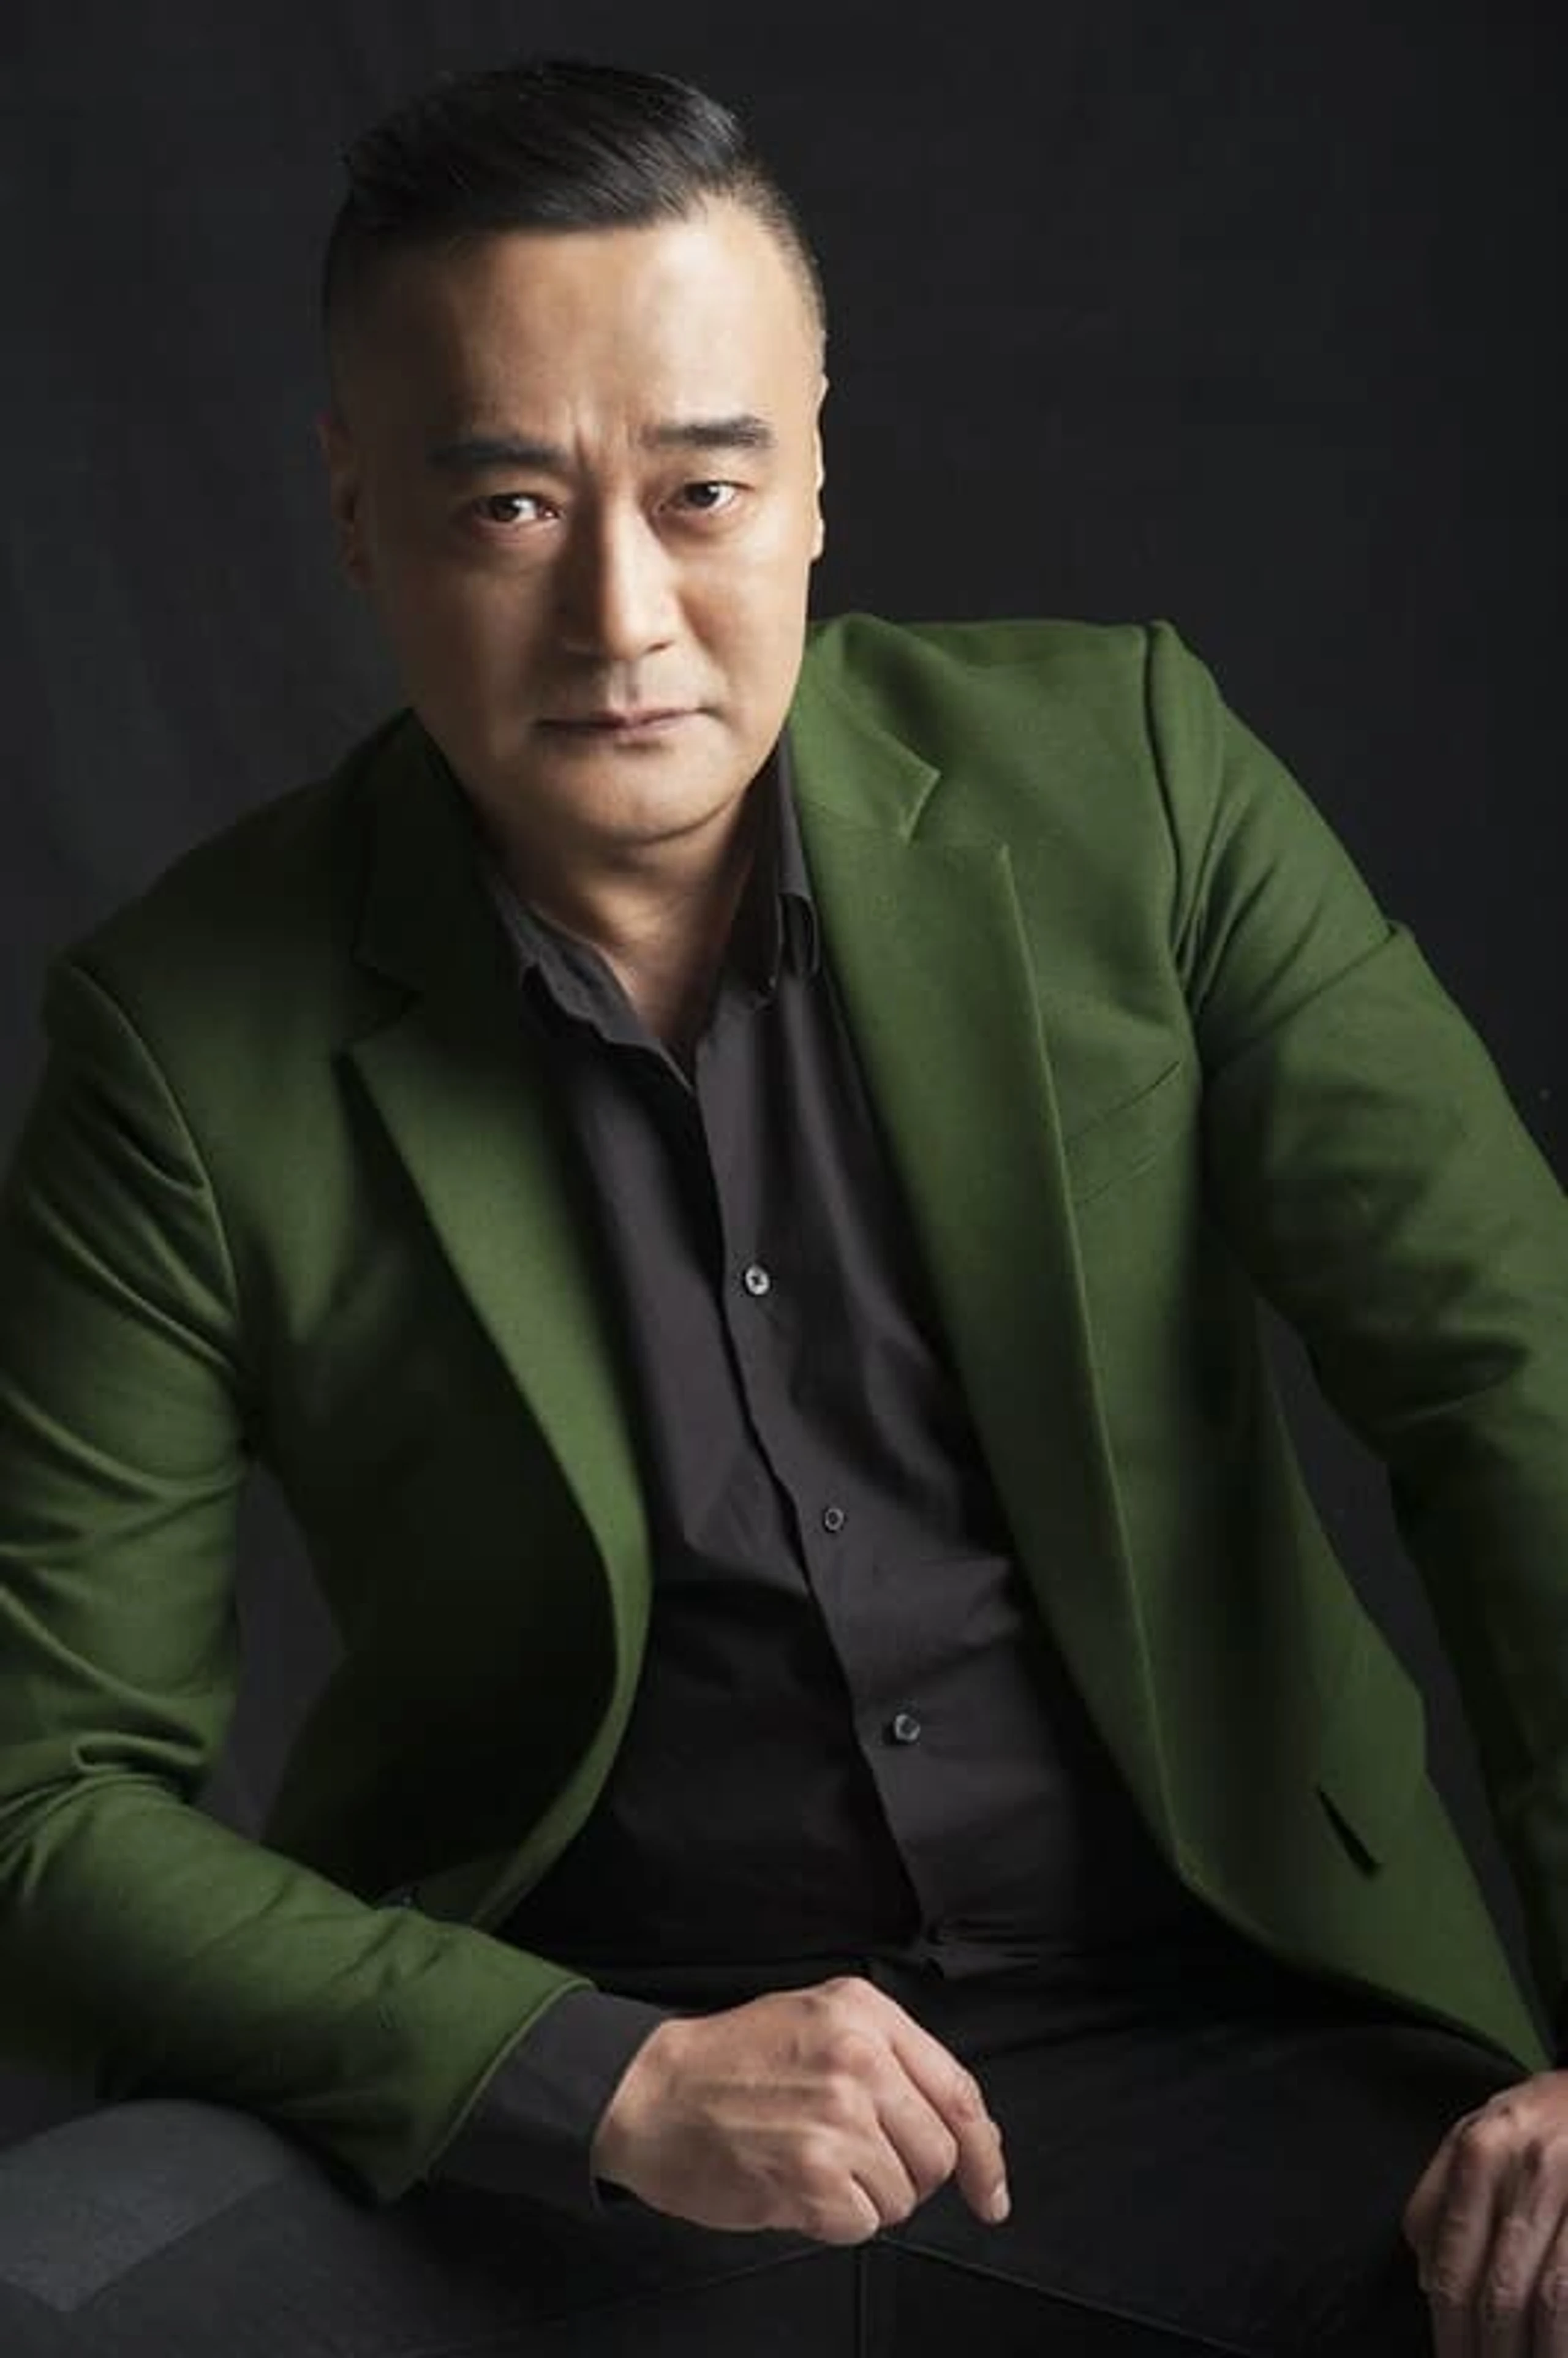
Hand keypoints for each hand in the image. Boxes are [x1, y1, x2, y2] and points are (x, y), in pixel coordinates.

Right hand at [590, 1971, 1010, 2243]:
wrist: (652, 2093)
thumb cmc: (730, 2062)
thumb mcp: (817, 2020)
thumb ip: (889, 2060)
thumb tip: (963, 2130)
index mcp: (865, 2013)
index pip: (959, 2092)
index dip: (985, 2153)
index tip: (989, 2190)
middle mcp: (859, 2059)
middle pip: (938, 2152)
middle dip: (908, 2175)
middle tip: (856, 2165)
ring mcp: (837, 2118)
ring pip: (902, 2195)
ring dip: (864, 2197)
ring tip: (811, 2163)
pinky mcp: (810, 2174)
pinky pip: (862, 2224)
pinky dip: (833, 2220)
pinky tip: (794, 2186)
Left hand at [1404, 2068, 1567, 2352]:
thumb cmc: (1540, 2119)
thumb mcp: (1479, 2133)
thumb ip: (1439, 2198)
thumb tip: (1426, 2281)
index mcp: (1479, 2151)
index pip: (1453, 2264)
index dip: (1451, 2333)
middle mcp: (1527, 2168)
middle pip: (1499, 2291)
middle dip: (1491, 2354)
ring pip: (1550, 2298)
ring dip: (1538, 2352)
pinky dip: (1565, 2328)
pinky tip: (1557, 2345)